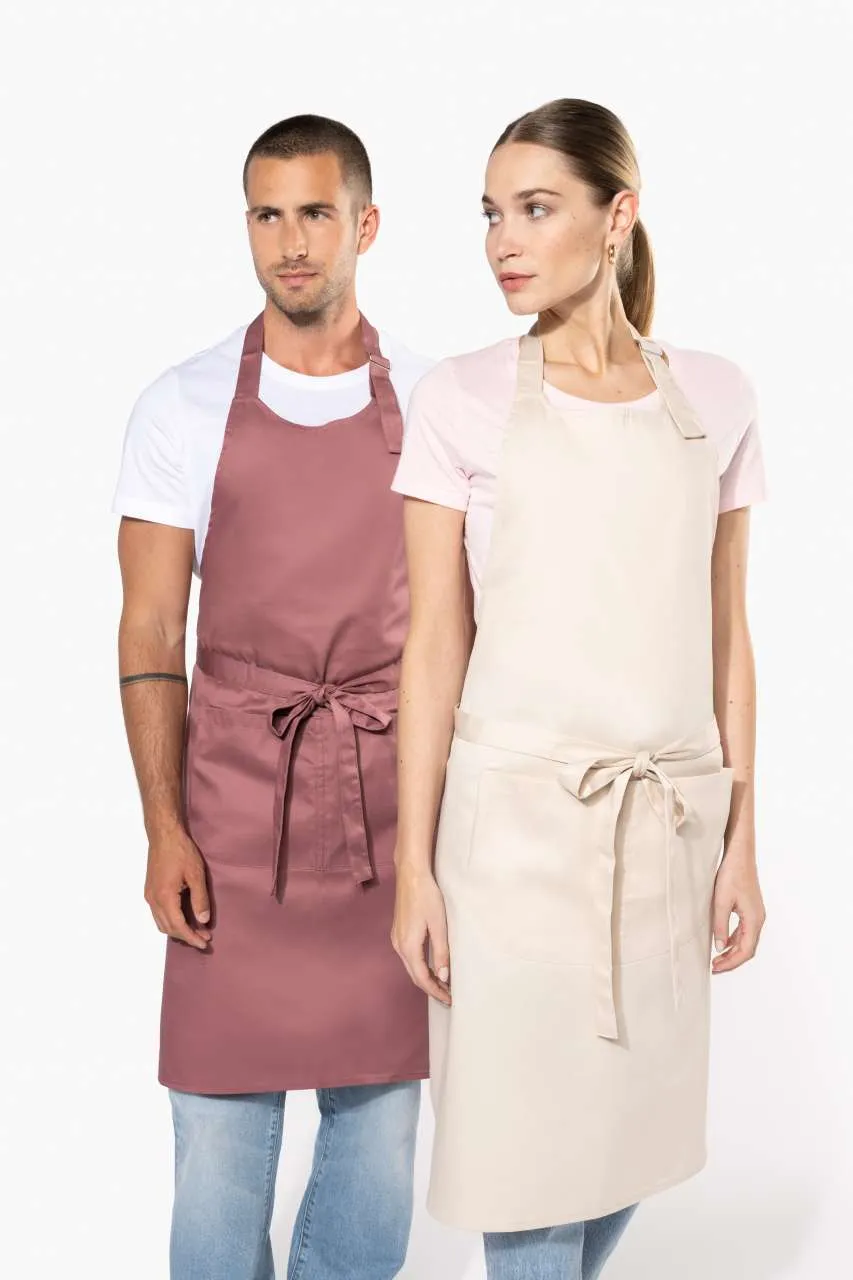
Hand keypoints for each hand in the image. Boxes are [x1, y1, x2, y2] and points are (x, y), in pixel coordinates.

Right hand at [144, 825, 211, 949]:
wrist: (164, 835)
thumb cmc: (181, 851)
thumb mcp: (196, 874)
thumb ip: (200, 899)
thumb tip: (203, 921)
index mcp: (165, 897)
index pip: (178, 926)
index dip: (191, 937)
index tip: (204, 943)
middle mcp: (153, 900)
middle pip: (168, 928)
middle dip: (186, 936)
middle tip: (205, 937)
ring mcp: (149, 895)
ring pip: (161, 922)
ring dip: (178, 929)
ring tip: (196, 930)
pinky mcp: (150, 890)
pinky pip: (158, 914)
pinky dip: (170, 920)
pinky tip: (183, 917)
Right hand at [391, 864, 450, 1004]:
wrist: (411, 875)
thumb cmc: (427, 897)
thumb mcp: (439, 925)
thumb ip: (441, 952)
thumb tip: (443, 976)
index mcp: (408, 947)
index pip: (422, 978)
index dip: (436, 991)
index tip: (449, 1000)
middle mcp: (398, 946)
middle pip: (414, 975)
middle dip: (431, 988)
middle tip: (448, 996)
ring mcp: (396, 939)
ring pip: (411, 967)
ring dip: (425, 978)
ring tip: (442, 984)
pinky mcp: (399, 932)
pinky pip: (408, 957)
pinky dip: (420, 966)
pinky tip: (431, 966)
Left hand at [711, 843, 764, 973]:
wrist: (740, 855)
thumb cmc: (731, 875)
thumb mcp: (721, 902)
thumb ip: (720, 926)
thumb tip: (719, 948)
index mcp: (754, 920)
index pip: (746, 950)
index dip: (731, 963)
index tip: (715, 968)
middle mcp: (758, 919)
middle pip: (748, 948)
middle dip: (732, 960)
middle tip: (714, 967)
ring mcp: (756, 914)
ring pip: (746, 940)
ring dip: (733, 951)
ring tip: (717, 958)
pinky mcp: (751, 908)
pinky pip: (744, 931)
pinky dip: (734, 940)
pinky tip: (723, 942)